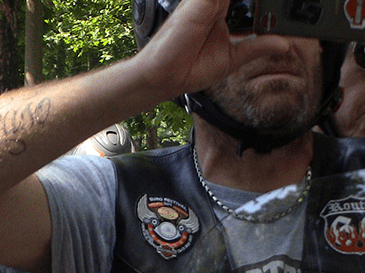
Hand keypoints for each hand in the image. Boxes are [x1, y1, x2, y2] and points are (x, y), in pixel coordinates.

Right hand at [134, 0, 290, 100]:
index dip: (266, 3)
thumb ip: (257, 47)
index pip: (249, 0)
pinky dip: (245, 0)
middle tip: (296, 2)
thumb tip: (285, 44)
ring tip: (286, 0)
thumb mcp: (232, 58)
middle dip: (265, 0)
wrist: (163, 77)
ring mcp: (206, 2)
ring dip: (255, 0)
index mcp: (220, 11)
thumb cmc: (188, 68)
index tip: (292, 3)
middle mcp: (213, 3)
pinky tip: (257, 3)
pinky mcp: (200, 4)